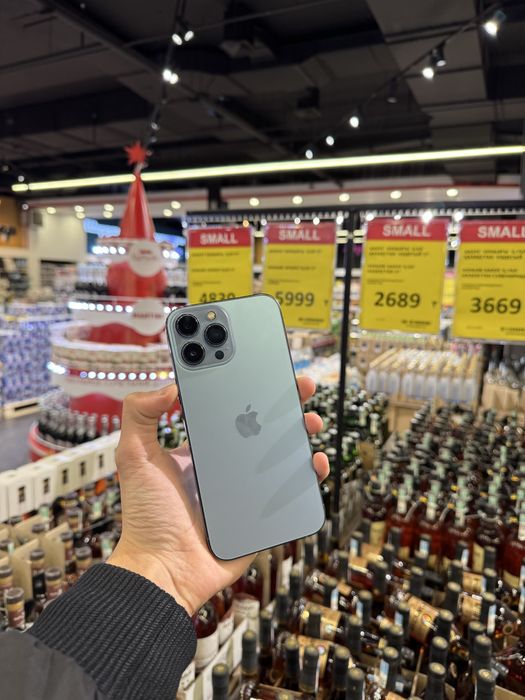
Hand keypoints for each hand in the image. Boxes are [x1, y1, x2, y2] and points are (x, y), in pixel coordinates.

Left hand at [107, 378, 328, 614]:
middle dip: (285, 405)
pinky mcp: (264, 515)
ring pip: (283, 456)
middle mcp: (228, 465)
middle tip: (300, 386)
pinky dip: (309, 476)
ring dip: (301, 435)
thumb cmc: (147, 516)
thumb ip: (140, 416)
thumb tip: (169, 385)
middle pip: (264, 428)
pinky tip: (315, 462)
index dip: (248, 387)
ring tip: (311, 422)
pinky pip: (292, 492)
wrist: (165, 570)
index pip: (230, 409)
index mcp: (203, 448)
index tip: (261, 366)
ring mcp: (248, 489)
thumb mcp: (135, 457)